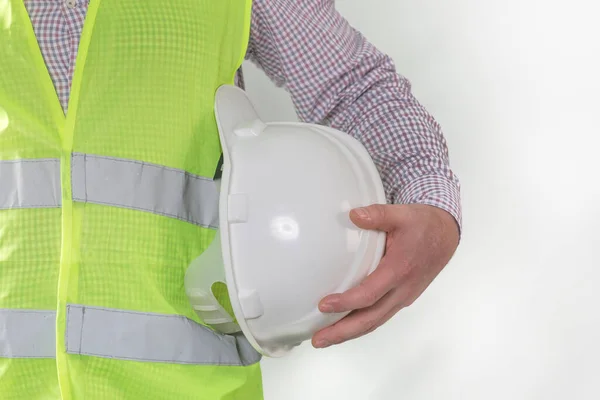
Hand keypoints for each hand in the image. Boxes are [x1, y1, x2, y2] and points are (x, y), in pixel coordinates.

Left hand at [312, 204, 459, 347]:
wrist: (445, 236)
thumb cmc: (423, 225)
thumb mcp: (402, 214)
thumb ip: (378, 214)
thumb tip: (354, 215)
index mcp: (399, 270)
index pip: (370, 294)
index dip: (347, 302)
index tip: (324, 305)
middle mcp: (402, 290)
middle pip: (371, 318)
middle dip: (342, 332)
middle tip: (318, 339)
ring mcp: (403, 297)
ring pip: (375, 322)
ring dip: (349, 333)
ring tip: (324, 339)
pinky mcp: (401, 299)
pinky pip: (379, 316)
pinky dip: (360, 325)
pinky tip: (343, 326)